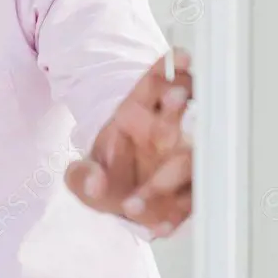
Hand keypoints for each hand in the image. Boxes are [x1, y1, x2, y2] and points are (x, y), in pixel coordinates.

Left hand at [64, 48, 193, 237]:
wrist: (122, 207)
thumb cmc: (109, 179)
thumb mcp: (84, 177)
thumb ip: (82, 177)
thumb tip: (94, 180)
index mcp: (139, 116)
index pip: (155, 85)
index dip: (167, 68)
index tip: (178, 55)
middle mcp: (167, 132)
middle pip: (182, 109)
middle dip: (180, 100)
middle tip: (175, 95)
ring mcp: (184, 159)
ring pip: (195, 151)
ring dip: (186, 159)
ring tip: (166, 173)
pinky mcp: (193, 190)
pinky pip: (192, 196)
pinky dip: (179, 208)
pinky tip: (162, 222)